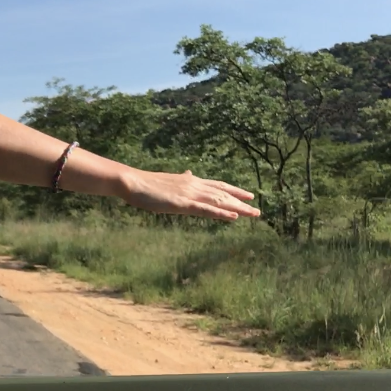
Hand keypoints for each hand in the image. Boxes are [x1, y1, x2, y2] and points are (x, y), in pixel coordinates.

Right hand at [119, 168, 260, 220]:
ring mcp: (189, 194)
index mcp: (190, 180)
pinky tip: (233, 217)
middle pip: (223, 194)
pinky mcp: (182, 204)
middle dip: (241, 202)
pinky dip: (221, 213)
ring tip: (253, 213)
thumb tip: (189, 172)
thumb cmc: (145, 183)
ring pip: (219, 201)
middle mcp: (194, 185)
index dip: (234, 190)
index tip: (248, 195)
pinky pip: (206, 210)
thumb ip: (181, 179)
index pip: (217, 185)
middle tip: (257, 210)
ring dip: (237, 208)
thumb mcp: (167, 180)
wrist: (133, 182)